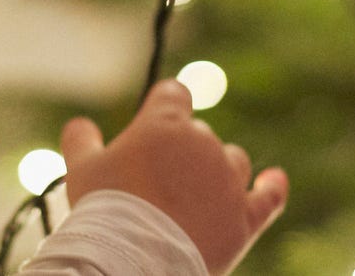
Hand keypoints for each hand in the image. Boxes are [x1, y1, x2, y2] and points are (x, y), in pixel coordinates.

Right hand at [61, 80, 289, 274]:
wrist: (133, 262)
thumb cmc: (104, 211)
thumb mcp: (81, 170)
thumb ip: (81, 141)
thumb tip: (79, 125)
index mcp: (165, 123)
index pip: (173, 94)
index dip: (164, 108)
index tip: (155, 124)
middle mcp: (204, 143)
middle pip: (199, 134)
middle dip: (182, 154)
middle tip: (155, 186)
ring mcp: (228, 180)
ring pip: (232, 161)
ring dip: (216, 174)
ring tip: (189, 203)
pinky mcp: (245, 217)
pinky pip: (268, 196)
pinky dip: (272, 187)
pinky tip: (275, 181)